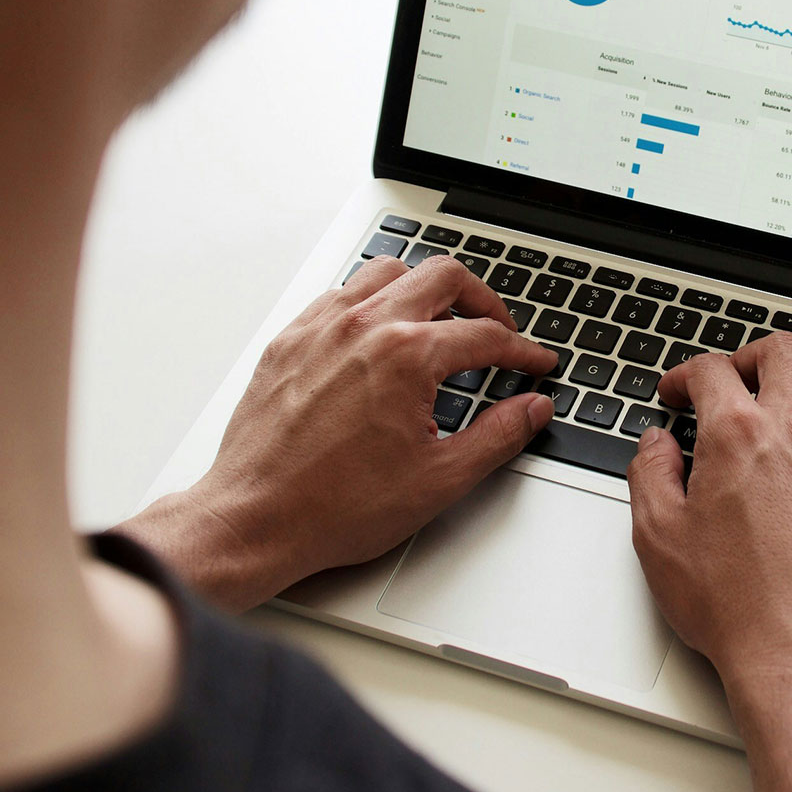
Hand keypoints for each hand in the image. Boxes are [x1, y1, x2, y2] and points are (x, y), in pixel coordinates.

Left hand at [118, 254, 558, 609]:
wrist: (256, 519)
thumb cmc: (334, 506)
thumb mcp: (438, 480)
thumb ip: (498, 436)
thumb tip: (532, 409)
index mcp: (407, 357)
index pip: (485, 335)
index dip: (522, 351)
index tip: (534, 363)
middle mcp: (364, 327)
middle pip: (443, 276)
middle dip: (483, 300)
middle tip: (498, 328)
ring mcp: (321, 328)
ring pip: (387, 272)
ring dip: (423, 288)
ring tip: (440, 320)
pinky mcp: (289, 340)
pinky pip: (339, 294)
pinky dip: (370, 302)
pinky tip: (377, 333)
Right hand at [626, 332, 791, 692]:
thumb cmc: (735, 608)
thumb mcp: (659, 539)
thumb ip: (650, 475)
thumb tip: (656, 446)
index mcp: (738, 437)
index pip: (711, 371)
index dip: (684, 375)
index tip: (677, 394)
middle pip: (782, 352)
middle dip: (749, 356)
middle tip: (733, 379)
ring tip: (789, 395)